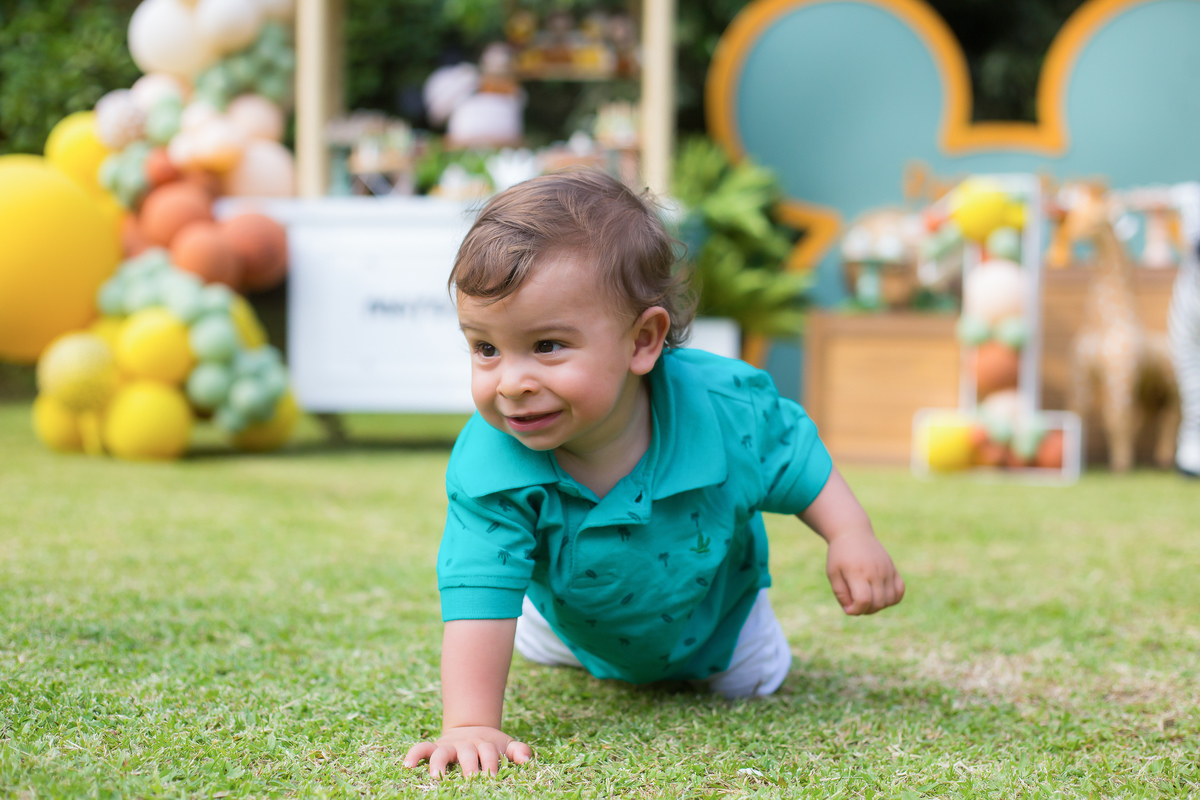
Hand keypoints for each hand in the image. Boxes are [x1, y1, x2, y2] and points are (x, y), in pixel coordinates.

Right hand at [403, 726, 531, 776]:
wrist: (472, 729)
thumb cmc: (491, 747)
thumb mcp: (506, 745)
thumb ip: (518, 751)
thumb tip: (526, 759)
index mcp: (485, 745)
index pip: (488, 753)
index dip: (491, 764)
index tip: (493, 778)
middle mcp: (466, 745)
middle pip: (467, 754)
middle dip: (469, 767)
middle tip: (471, 779)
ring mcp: (449, 746)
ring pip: (442, 753)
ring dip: (438, 764)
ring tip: (434, 776)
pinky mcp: (435, 748)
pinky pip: (422, 749)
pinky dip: (414, 754)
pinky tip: (407, 766)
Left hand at [825, 530, 904, 614]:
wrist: (853, 533)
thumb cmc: (840, 554)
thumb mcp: (832, 573)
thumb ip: (840, 593)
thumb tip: (851, 610)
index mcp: (857, 572)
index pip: (863, 600)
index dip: (856, 610)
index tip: (848, 607)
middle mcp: (875, 571)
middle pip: (878, 603)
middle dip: (865, 610)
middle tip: (855, 602)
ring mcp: (887, 570)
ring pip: (890, 600)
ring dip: (878, 606)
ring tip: (866, 598)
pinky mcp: (893, 569)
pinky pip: (900, 591)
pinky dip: (892, 599)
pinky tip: (880, 595)